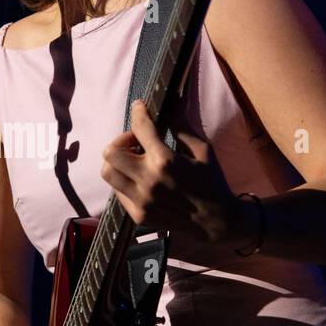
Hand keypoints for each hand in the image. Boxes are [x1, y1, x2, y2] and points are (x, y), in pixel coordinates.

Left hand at [100, 100, 246, 247]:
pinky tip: (140, 179)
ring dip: (118, 163)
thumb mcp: (203, 149)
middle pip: (110, 152)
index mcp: (165, 160)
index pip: (140, 128)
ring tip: (135, 162)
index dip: (138, 112)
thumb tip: (172, 103)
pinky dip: (124, 181)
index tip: (139, 107)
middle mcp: (148, 181)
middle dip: (121, 141)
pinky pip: (118, 192)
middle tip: (136, 143)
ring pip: (108, 173)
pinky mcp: (139, 215)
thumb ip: (182, 126)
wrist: (216, 221)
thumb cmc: (212, 181)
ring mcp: (141, 200)